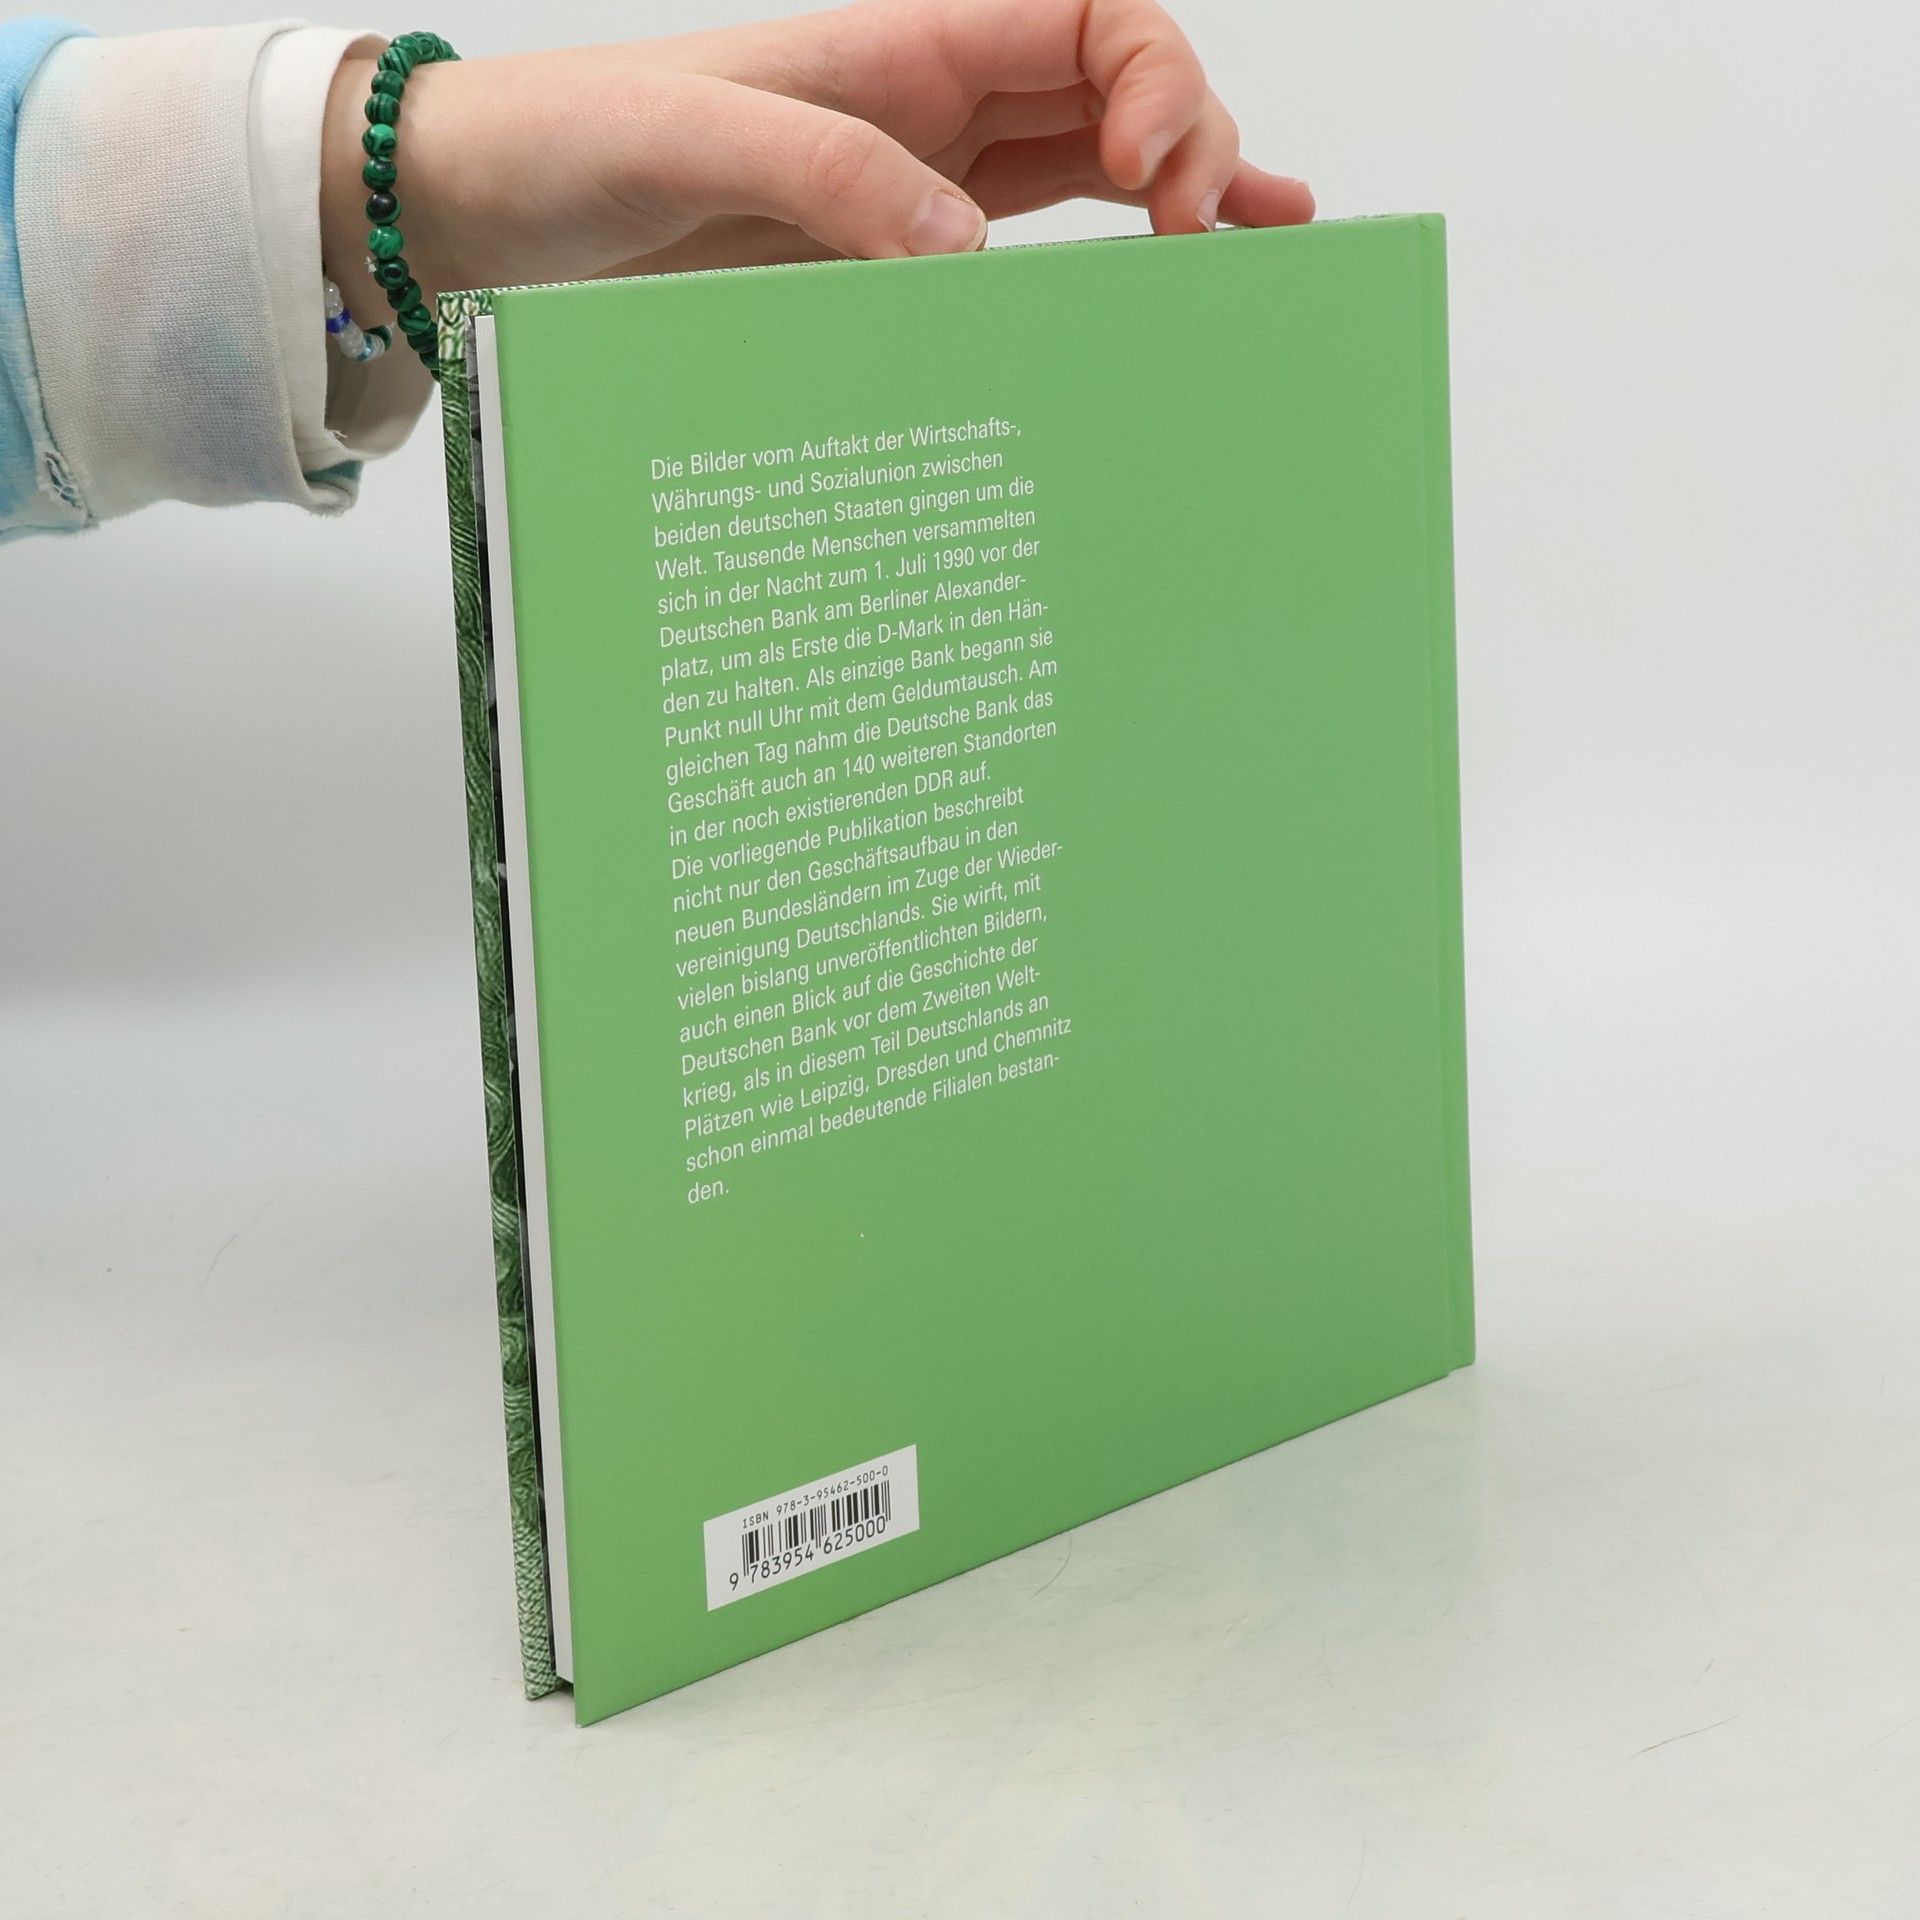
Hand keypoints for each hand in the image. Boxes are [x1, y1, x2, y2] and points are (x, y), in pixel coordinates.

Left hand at [321, 0, 1312, 310]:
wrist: (497, 208)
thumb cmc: (573, 141)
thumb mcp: (696, 141)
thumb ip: (833, 177)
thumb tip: (966, 258)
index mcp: (905, 40)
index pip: (1089, 20)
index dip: (1158, 77)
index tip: (1160, 175)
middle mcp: (934, 97)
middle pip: (1122, 85)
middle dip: (1195, 143)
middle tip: (1201, 239)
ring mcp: (929, 173)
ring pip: (1102, 158)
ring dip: (1191, 192)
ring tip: (1271, 243)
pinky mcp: (903, 244)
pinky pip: (1042, 231)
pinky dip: (1120, 247)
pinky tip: (1185, 273)